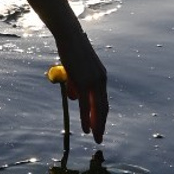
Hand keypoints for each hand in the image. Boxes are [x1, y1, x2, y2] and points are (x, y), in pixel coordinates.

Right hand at [56, 26, 108, 143]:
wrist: (69, 36)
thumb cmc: (71, 50)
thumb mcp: (75, 70)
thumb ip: (76, 85)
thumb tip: (75, 100)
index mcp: (101, 76)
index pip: (103, 100)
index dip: (101, 115)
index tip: (99, 126)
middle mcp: (101, 80)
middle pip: (103, 107)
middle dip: (101, 124)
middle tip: (100, 137)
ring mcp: (93, 81)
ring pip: (97, 109)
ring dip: (96, 125)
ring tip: (96, 137)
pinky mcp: (84, 82)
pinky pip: (86, 105)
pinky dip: (86, 118)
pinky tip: (86, 129)